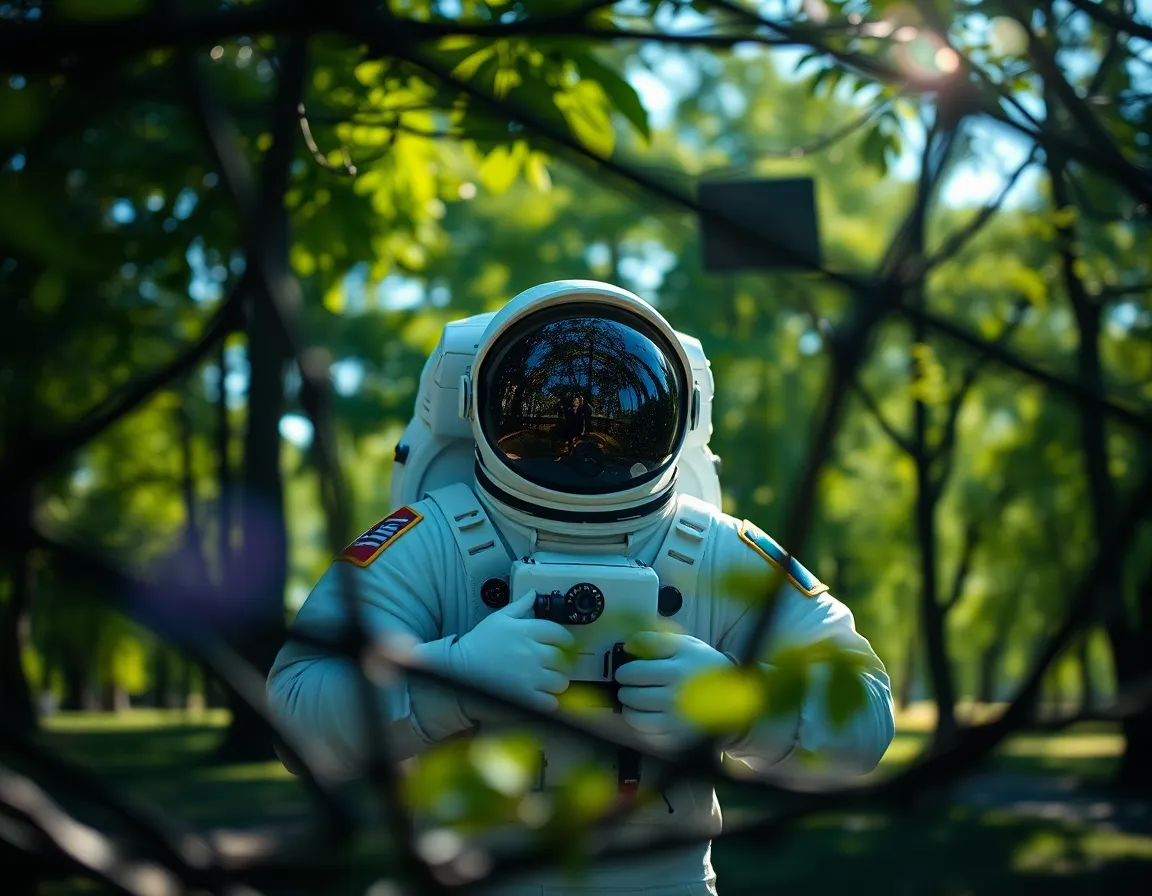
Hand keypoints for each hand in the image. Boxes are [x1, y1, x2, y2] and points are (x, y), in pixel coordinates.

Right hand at [448, 591, 574, 720]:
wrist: (459, 666)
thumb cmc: (479, 640)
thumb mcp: (498, 618)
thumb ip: (520, 605)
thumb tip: (534, 593)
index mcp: (528, 631)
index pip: (560, 634)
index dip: (567, 640)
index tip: (566, 645)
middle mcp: (533, 653)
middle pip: (563, 660)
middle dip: (561, 663)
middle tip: (554, 666)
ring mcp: (530, 677)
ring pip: (561, 682)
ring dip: (557, 682)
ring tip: (548, 682)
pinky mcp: (524, 698)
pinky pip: (551, 702)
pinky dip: (550, 702)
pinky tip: (542, 698)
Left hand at [615, 631, 734, 751]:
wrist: (738, 700)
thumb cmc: (706, 668)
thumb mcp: (687, 645)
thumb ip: (656, 641)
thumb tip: (628, 645)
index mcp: (677, 671)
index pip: (633, 673)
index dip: (624, 671)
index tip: (627, 671)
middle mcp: (675, 699)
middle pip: (631, 696)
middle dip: (626, 690)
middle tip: (631, 686)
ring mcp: (676, 723)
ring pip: (635, 718)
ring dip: (630, 709)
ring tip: (636, 702)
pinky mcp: (679, 740)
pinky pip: (647, 735)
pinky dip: (642, 726)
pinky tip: (649, 716)